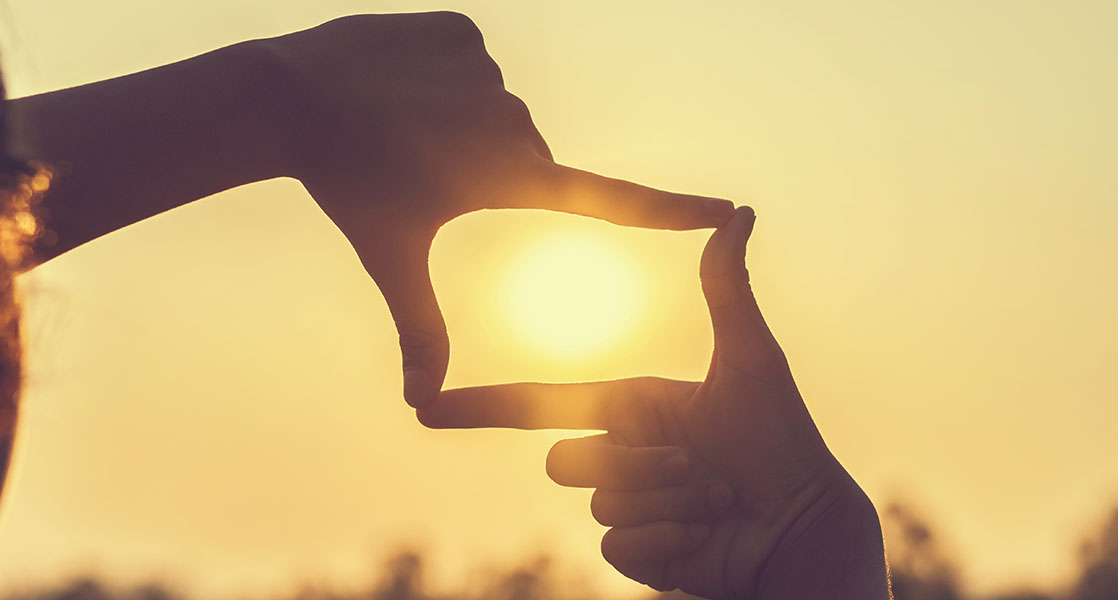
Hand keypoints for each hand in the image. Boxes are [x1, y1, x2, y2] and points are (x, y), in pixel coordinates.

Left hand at [252, 12, 733, 406]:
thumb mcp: (391, 259)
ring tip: (400, 124)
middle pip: (518, 153)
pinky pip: (465, 63)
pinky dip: (439, 78)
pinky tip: (397, 85)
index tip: (728, 209)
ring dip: (456, 120)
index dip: (671, 210)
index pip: (609, 200)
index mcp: (508, 175)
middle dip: (480, 165)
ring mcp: (487, 68)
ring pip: (489, 106)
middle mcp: (512, 120)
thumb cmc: (347, 187)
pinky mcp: (461, 30)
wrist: (289, 98)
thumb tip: (420, 405)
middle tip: (418, 168)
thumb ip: (419, 328)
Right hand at [418, 207, 889, 598]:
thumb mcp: (749, 359)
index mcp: (632, 406)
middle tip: (695, 465)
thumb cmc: (784, 440)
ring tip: (715, 496)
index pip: (542, 404)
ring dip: (665, 499)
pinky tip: (706, 535)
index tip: (427, 409)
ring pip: (598, 502)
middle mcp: (621, 454)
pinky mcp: (637, 554)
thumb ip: (726, 289)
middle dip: (633, 463)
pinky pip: (617, 546)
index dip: (482, 408)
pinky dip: (668, 540)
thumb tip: (738, 212)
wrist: (805, 527)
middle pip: (566, 460)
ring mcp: (627, 507)